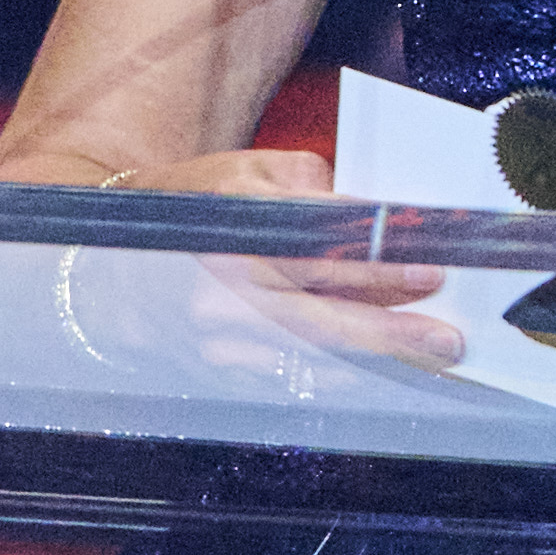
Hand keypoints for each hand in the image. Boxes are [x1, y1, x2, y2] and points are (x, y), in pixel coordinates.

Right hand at [126, 146, 463, 373]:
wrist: (108, 252)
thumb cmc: (197, 202)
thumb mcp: (255, 173)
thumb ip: (320, 193)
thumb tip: (389, 226)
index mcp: (235, 228)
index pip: (324, 250)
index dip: (384, 265)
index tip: (434, 271)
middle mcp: (221, 288)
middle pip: (322, 322)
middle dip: (393, 334)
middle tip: (447, 341)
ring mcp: (212, 339)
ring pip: (309, 362)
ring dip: (373, 364)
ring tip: (427, 363)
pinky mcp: (212, 371)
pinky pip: (286, 382)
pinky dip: (335, 380)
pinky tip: (376, 376)